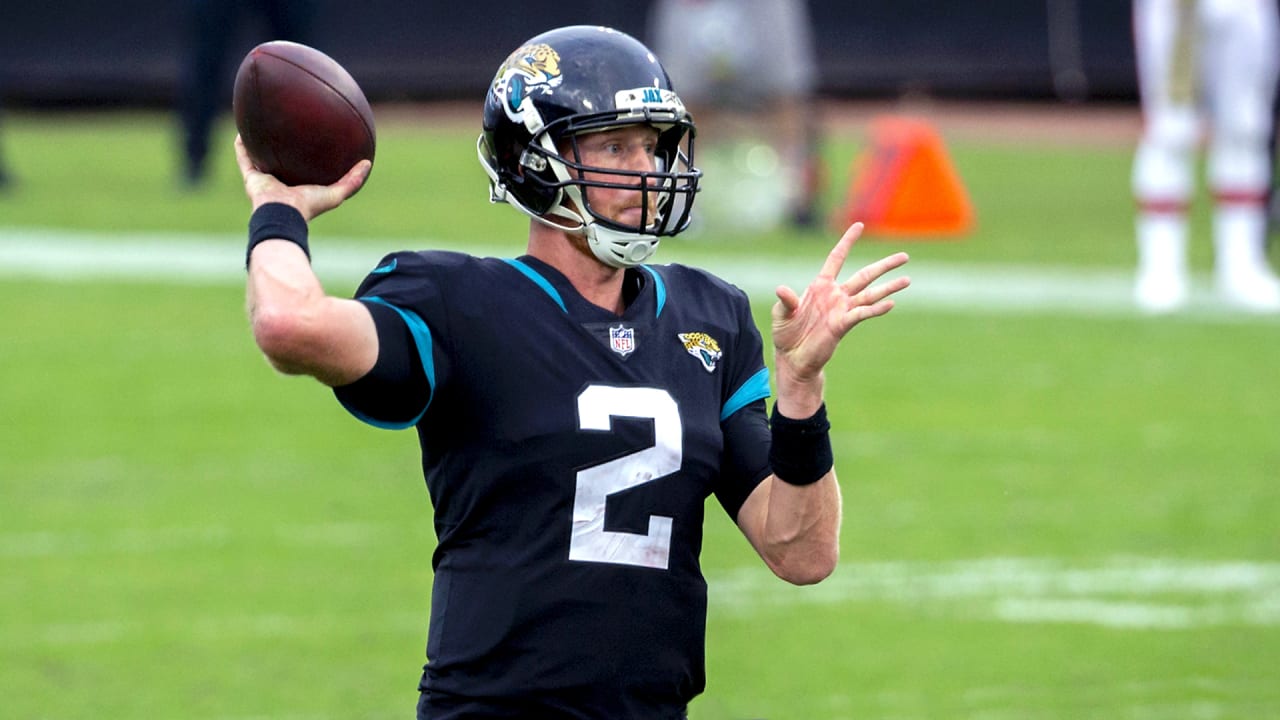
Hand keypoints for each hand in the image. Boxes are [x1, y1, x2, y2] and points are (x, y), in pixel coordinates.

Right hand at [234, 135, 370, 221]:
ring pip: (259, 158)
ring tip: (260, 126)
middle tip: (286, 130)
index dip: (306, 159)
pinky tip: (242, 130)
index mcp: (298, 187)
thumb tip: (368, 163)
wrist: (284, 214)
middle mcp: (280, 183)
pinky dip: (241, 146)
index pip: (302, 171)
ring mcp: (264, 180)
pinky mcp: (251, 177)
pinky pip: (244, 157)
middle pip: (280, 163)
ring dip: (259, 145)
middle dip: (282, 150)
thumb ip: (352, 180)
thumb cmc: (310, 206)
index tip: (311, 143)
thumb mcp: (336, 193)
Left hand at [771, 223, 909, 413]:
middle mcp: (836, 295)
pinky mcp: (843, 325)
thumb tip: (782, 290)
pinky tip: (891, 303)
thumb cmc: (786, 334)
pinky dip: (876, 309)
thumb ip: (786, 300)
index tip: (859, 225)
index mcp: (820, 285)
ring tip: (908, 279)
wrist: (792, 358)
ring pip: (870, 294)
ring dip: (889, 287)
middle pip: (865, 275)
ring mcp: (842, 310)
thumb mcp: (781, 314)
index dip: (847, 241)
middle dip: (884, 266)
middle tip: (905, 256)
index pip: (837, 257)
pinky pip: (862, 314)